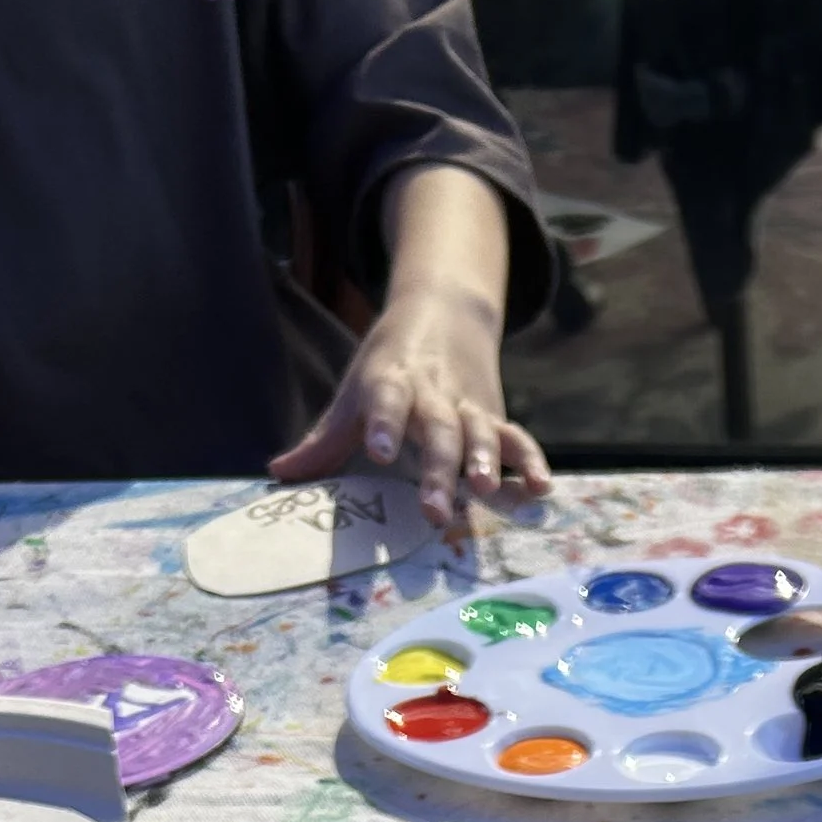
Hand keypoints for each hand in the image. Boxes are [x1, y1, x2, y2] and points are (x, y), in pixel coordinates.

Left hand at [267, 167, 549, 531]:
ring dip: (485, 461)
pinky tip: (542, 488)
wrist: (444, 312)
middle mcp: (432, 394)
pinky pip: (515, 439)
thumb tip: (279, 475)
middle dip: (437, 469)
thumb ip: (323, 441)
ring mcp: (467, 406)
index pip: (385, 401)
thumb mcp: (353, 394)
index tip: (377, 452)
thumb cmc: (388, 366)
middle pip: (437, 431)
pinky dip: (530, 462)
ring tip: (486, 490)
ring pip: (478, 433)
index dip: (382, 424)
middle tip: (433, 509)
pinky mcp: (494, 416)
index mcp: (391, 382)